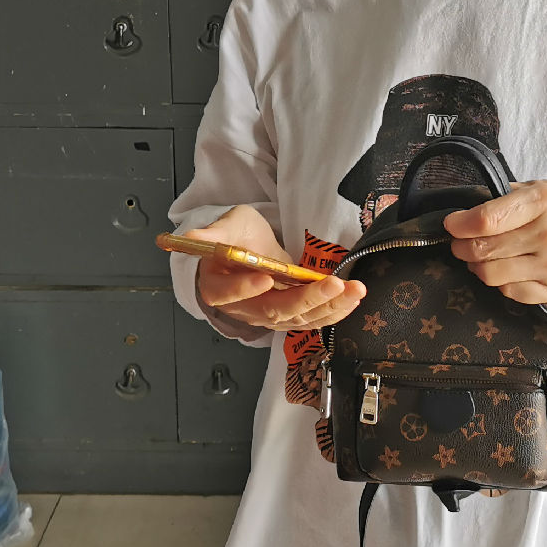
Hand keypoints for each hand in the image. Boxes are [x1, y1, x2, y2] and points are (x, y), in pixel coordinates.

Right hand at [187, 206, 366, 331]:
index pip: (228, 293)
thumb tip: (191, 238)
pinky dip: (335, 311)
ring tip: (355, 290)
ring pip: (298, 319)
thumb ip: (213, 234)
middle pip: (272, 311)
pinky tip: (353, 298)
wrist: (252, 251)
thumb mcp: (226, 226)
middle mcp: (244, 308)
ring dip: (330, 307)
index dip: (244, 288)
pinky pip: (313, 320)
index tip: (265, 277)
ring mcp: (269, 316)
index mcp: (219, 286)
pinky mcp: (290, 316)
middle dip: (307, 299)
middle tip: (333, 285)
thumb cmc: (236, 238)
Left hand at [444, 181, 546, 303]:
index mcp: (544, 201)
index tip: (451, 224)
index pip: (487, 220)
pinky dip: (500, 283)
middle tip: (460, 243)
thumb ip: (513, 196)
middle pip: (484, 250)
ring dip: (477, 266)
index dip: (460, 225)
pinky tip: (503, 271)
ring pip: (492, 274)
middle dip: (462, 247)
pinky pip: (513, 292)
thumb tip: (474, 204)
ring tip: (479, 257)